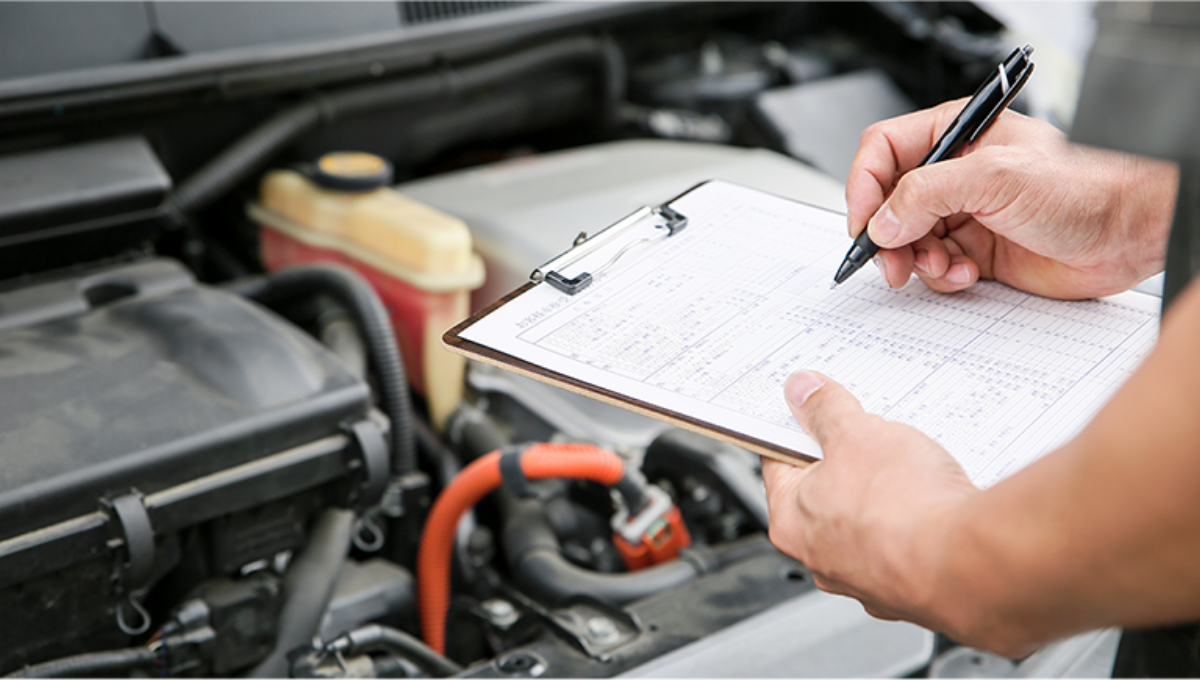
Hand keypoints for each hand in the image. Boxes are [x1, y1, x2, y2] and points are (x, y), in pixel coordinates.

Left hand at [762, 372, 977, 629]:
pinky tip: (932, 502)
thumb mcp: (856, 433)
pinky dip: (914, 522)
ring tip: (909, 469)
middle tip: (869, 437)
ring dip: (885, 493)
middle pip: (824, 492)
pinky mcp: (906, 587)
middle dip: (848, 461)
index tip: (811, 413)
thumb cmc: (903, 507)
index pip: (779, 462)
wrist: (967, 562)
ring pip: (866, 520)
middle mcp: (820, 557)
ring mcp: (865, 578)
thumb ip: (826, 410)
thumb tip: (803, 392)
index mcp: (790, 519)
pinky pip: (903, 542)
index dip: (796, 430)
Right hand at [846, 101, 1177, 298]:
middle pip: (889, 204)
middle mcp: (956, 175)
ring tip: (940, 266)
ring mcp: (966, 214)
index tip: (862, 222)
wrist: (1130, 231)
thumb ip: (927, 194)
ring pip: (908, 241)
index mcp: (956, 137)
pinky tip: (964, 274)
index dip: (864, 186)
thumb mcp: (994, 177)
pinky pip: (936, 268)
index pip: (884, 151)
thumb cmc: (1084, 186)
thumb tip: (882, 220)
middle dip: (887, 236)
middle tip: (892, 262)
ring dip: (917, 260)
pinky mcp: (977, 252)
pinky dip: (942, 277)